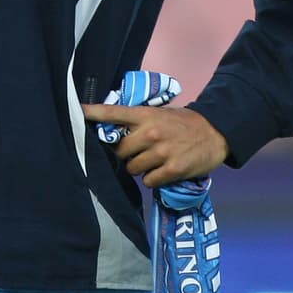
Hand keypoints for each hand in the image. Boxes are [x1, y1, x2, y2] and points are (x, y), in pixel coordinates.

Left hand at [82, 102, 228, 187]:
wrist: (215, 132)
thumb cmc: (183, 123)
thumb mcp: (160, 114)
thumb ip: (139, 122)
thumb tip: (114, 134)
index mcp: (146, 115)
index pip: (114, 112)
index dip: (94, 112)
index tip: (78, 111)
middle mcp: (150, 132)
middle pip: (119, 150)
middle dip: (125, 154)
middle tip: (138, 151)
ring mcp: (161, 152)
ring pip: (132, 168)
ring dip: (139, 168)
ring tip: (154, 161)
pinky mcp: (171, 169)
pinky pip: (148, 182)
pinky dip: (153, 180)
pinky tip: (164, 171)